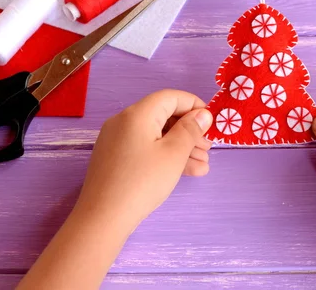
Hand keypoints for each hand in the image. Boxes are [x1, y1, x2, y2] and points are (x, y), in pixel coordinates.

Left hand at [76, 89, 212, 227]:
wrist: (103, 217)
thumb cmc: (143, 182)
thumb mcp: (174, 154)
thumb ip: (190, 129)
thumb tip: (202, 113)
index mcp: (138, 113)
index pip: (171, 97)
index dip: (194, 106)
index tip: (211, 123)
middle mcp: (124, 121)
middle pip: (163, 116)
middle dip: (189, 131)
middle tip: (208, 148)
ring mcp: (117, 140)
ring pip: (156, 135)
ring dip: (181, 147)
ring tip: (203, 164)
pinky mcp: (115, 157)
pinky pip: (145, 148)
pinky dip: (164, 155)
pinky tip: (186, 171)